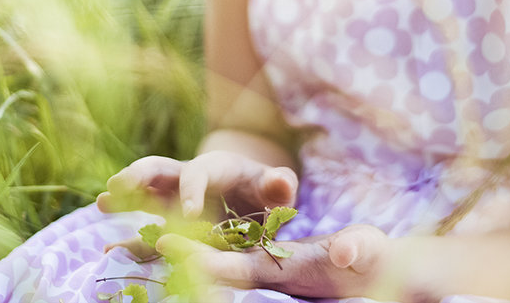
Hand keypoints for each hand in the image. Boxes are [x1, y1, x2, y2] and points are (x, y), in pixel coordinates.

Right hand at [97, 151, 296, 219]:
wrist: (253, 196)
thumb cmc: (264, 189)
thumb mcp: (275, 187)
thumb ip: (279, 184)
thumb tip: (282, 182)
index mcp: (213, 167)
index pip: (197, 174)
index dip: (192, 191)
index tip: (189, 213)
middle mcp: (187, 178)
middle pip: (158, 169)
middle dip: (138, 176)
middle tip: (118, 186)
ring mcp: (173, 199)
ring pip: (144, 193)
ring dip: (123, 196)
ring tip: (102, 202)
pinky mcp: (169, 221)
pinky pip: (147, 227)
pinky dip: (130, 239)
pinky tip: (110, 251)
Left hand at [156, 223, 391, 298]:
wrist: (375, 271)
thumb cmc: (374, 260)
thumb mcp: (369, 251)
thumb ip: (356, 250)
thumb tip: (344, 252)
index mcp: (285, 270)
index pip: (236, 267)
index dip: (202, 258)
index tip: (168, 242)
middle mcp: (267, 272)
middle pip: (213, 265)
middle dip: (176, 254)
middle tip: (136, 240)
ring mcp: (265, 267)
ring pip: (214, 260)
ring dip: (179, 251)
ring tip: (134, 240)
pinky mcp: (268, 260)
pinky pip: (226, 254)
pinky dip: (197, 247)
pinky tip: (170, 237)